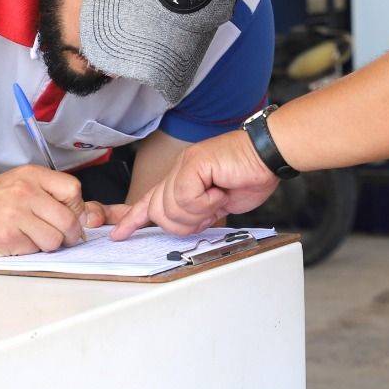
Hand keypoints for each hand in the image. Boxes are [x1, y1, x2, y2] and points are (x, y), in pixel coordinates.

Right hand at [0, 165, 92, 256]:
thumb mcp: (21, 185)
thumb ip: (52, 195)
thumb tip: (91, 215)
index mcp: (32, 175)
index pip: (73, 190)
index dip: (76, 208)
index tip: (69, 216)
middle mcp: (25, 191)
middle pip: (68, 219)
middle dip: (69, 234)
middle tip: (61, 237)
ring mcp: (15, 214)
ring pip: (54, 239)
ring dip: (49, 245)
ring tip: (34, 238)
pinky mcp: (6, 237)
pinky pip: (35, 250)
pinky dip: (30, 251)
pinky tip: (16, 242)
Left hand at [111, 131, 279, 238]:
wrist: (269, 154)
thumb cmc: (251, 175)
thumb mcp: (218, 202)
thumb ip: (197, 211)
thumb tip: (184, 224)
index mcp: (183, 178)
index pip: (151, 200)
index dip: (133, 219)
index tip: (119, 234)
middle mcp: (179, 170)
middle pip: (158, 211)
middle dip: (181, 224)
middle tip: (208, 213)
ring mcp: (184, 165)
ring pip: (171, 208)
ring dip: (199, 213)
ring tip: (218, 199)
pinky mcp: (192, 164)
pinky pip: (186, 198)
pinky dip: (206, 203)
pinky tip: (220, 192)